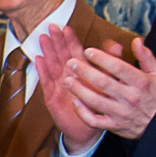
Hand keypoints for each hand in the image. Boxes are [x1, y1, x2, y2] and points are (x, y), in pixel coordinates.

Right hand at [35, 22, 105, 150]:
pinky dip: (42, 71)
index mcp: (80, 71)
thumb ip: (110, 63)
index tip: (66, 27)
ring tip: (43, 38)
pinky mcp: (51, 97)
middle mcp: (68, 76)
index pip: (74, 51)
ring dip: (48, 51)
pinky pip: (46, 82)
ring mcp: (58, 85)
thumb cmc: (96, 105)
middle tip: (52, 27)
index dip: (70, 39)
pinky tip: (38, 59)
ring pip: (52, 65)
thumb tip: (117, 45)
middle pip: (61, 55)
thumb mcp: (106, 83)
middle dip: (56, 41)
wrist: (87, 129)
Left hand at [64, 37, 155, 140]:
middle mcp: (130, 97)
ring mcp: (121, 113)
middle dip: (84, 72)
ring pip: (96, 101)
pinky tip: (75, 102)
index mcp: (140, 82)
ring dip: (79, 90)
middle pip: (103, 83)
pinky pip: (94, 121)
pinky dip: (83, 113)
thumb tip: (136, 40)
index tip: (87, 50)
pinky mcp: (114, 125)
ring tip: (66, 81)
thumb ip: (145, 56)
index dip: (101, 58)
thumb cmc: (154, 94)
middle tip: (70, 63)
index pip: (118, 67)